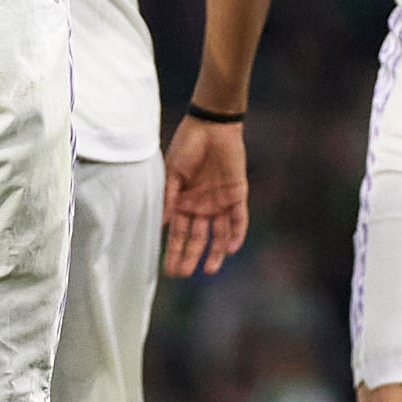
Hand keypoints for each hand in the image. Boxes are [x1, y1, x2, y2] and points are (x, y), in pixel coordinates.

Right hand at [162, 114, 249, 275]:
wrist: (211, 126)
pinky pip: (238, 219)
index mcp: (182, 202)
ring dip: (216, 252)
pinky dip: (236, 233)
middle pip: (196, 237)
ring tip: (209, 270)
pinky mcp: (237, 195)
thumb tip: (163, 225)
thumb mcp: (172, 173)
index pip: (178, 233)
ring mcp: (219, 202)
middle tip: (183, 274)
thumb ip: (169, 198)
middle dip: (190, 256)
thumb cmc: (187, 146)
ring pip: (219, 234)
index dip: (173, 251)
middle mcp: (201, 206)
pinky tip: (232, 248)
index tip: (168, 270)